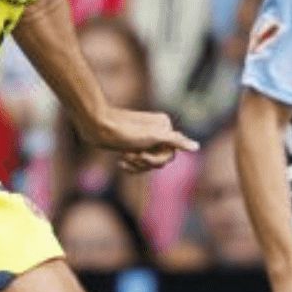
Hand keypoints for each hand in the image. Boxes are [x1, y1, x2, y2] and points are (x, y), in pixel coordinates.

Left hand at [79, 107, 196, 171]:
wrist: (95, 127)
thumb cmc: (122, 131)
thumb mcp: (151, 137)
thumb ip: (175, 140)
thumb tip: (196, 147)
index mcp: (164, 126)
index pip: (171, 153)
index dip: (157, 159)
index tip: (141, 155)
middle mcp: (156, 131)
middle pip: (161, 160)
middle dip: (145, 162)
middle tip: (129, 155)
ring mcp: (143, 139)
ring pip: (149, 163)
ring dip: (136, 165)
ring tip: (123, 158)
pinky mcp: (131, 145)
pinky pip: (138, 163)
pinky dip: (131, 166)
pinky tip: (120, 163)